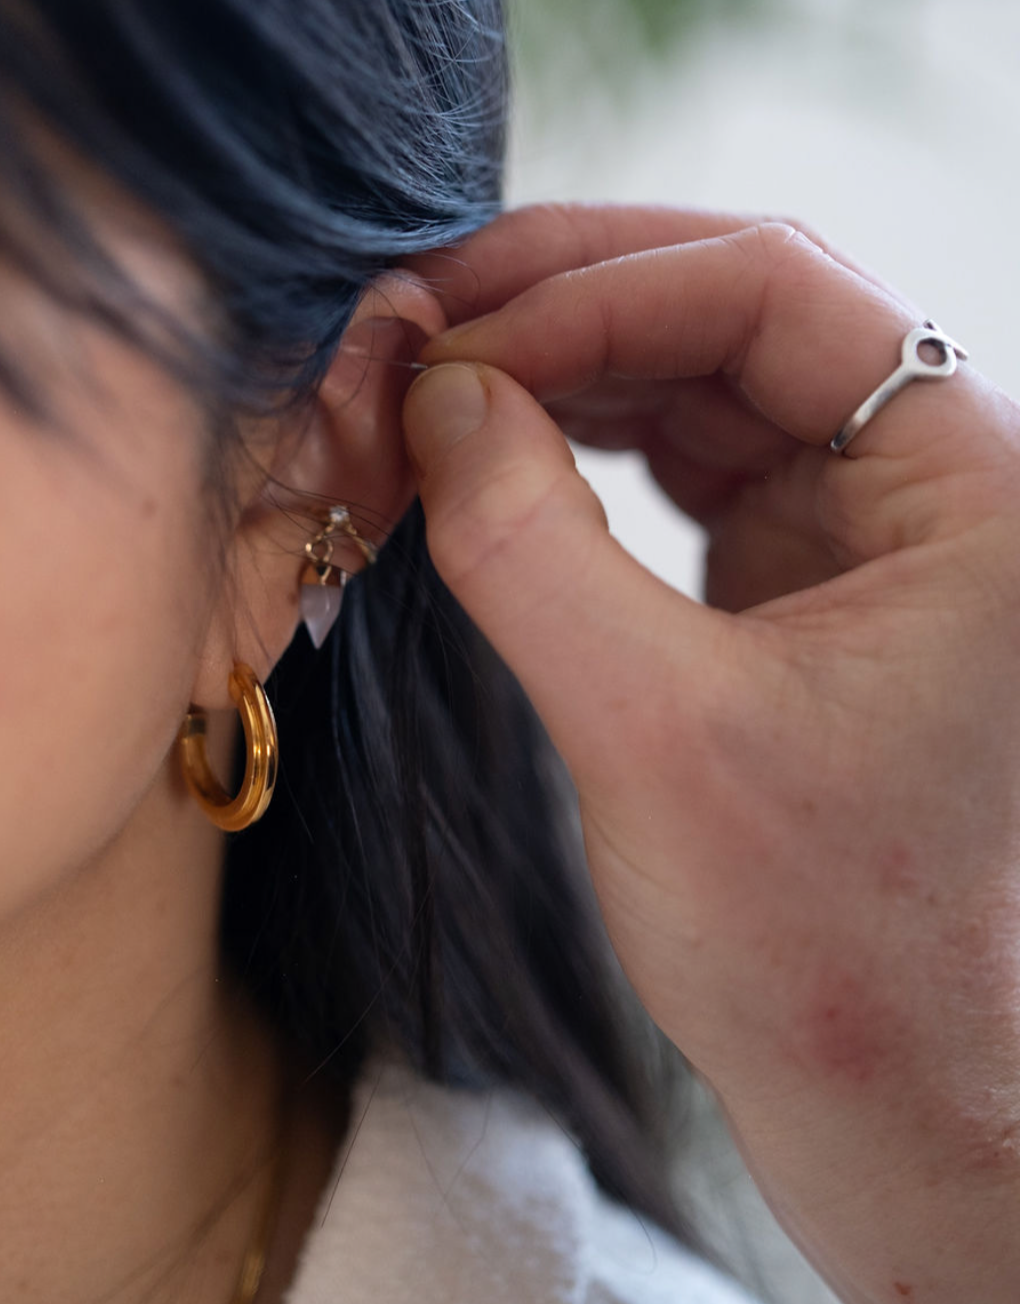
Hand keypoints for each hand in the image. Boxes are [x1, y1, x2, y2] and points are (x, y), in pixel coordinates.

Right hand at [401, 205, 1019, 1303]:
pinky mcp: (788, 565)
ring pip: (689, 369)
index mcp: (970, 486)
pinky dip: (564, 435)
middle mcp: (926, 476)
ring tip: (420, 382)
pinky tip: (478, 445)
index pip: (774, 292)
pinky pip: (669, 449)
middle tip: (413, 317)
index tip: (449, 344)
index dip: (597, 289)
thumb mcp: (654, 738)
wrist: (875, 1087)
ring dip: (548, 362)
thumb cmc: (822, 947)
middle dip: (561, 301)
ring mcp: (854, 517)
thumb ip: (530, 547)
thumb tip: (433, 394)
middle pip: (728, 305)